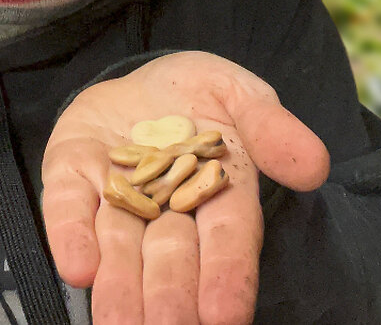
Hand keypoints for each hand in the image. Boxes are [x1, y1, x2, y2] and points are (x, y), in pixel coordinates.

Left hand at [41, 51, 329, 323]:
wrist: (142, 80)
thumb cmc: (202, 96)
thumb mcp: (243, 96)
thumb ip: (272, 127)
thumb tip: (313, 166)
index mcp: (219, 194)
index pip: (228, 241)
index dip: (227, 277)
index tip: (225, 316)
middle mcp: (166, 207)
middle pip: (170, 258)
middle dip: (169, 295)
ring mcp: (116, 193)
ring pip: (118, 246)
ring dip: (118, 286)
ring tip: (116, 324)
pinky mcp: (72, 173)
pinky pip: (67, 206)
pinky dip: (70, 235)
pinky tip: (76, 267)